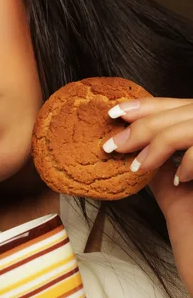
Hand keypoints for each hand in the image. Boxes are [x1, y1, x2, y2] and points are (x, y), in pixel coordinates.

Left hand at [102, 97, 192, 296]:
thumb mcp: (177, 191)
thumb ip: (160, 165)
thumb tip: (134, 149)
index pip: (178, 107)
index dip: (147, 106)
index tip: (115, 112)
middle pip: (185, 110)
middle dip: (144, 124)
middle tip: (113, 144)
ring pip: (192, 126)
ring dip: (159, 142)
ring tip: (137, 166)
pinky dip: (190, 161)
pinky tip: (180, 179)